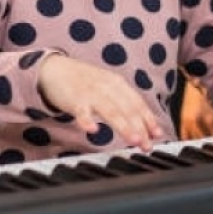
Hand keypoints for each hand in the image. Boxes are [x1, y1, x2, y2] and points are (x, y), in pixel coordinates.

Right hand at [38, 54, 164, 151]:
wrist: (54, 69)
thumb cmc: (84, 83)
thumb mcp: (107, 88)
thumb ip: (123, 104)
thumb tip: (143, 124)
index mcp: (117, 84)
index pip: (137, 103)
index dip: (149, 119)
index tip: (158, 134)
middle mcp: (107, 87)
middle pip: (127, 109)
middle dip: (140, 127)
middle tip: (147, 144)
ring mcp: (91, 93)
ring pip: (110, 110)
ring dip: (123, 125)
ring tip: (134, 139)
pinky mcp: (73, 100)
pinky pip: (81, 111)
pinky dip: (87, 120)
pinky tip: (93, 130)